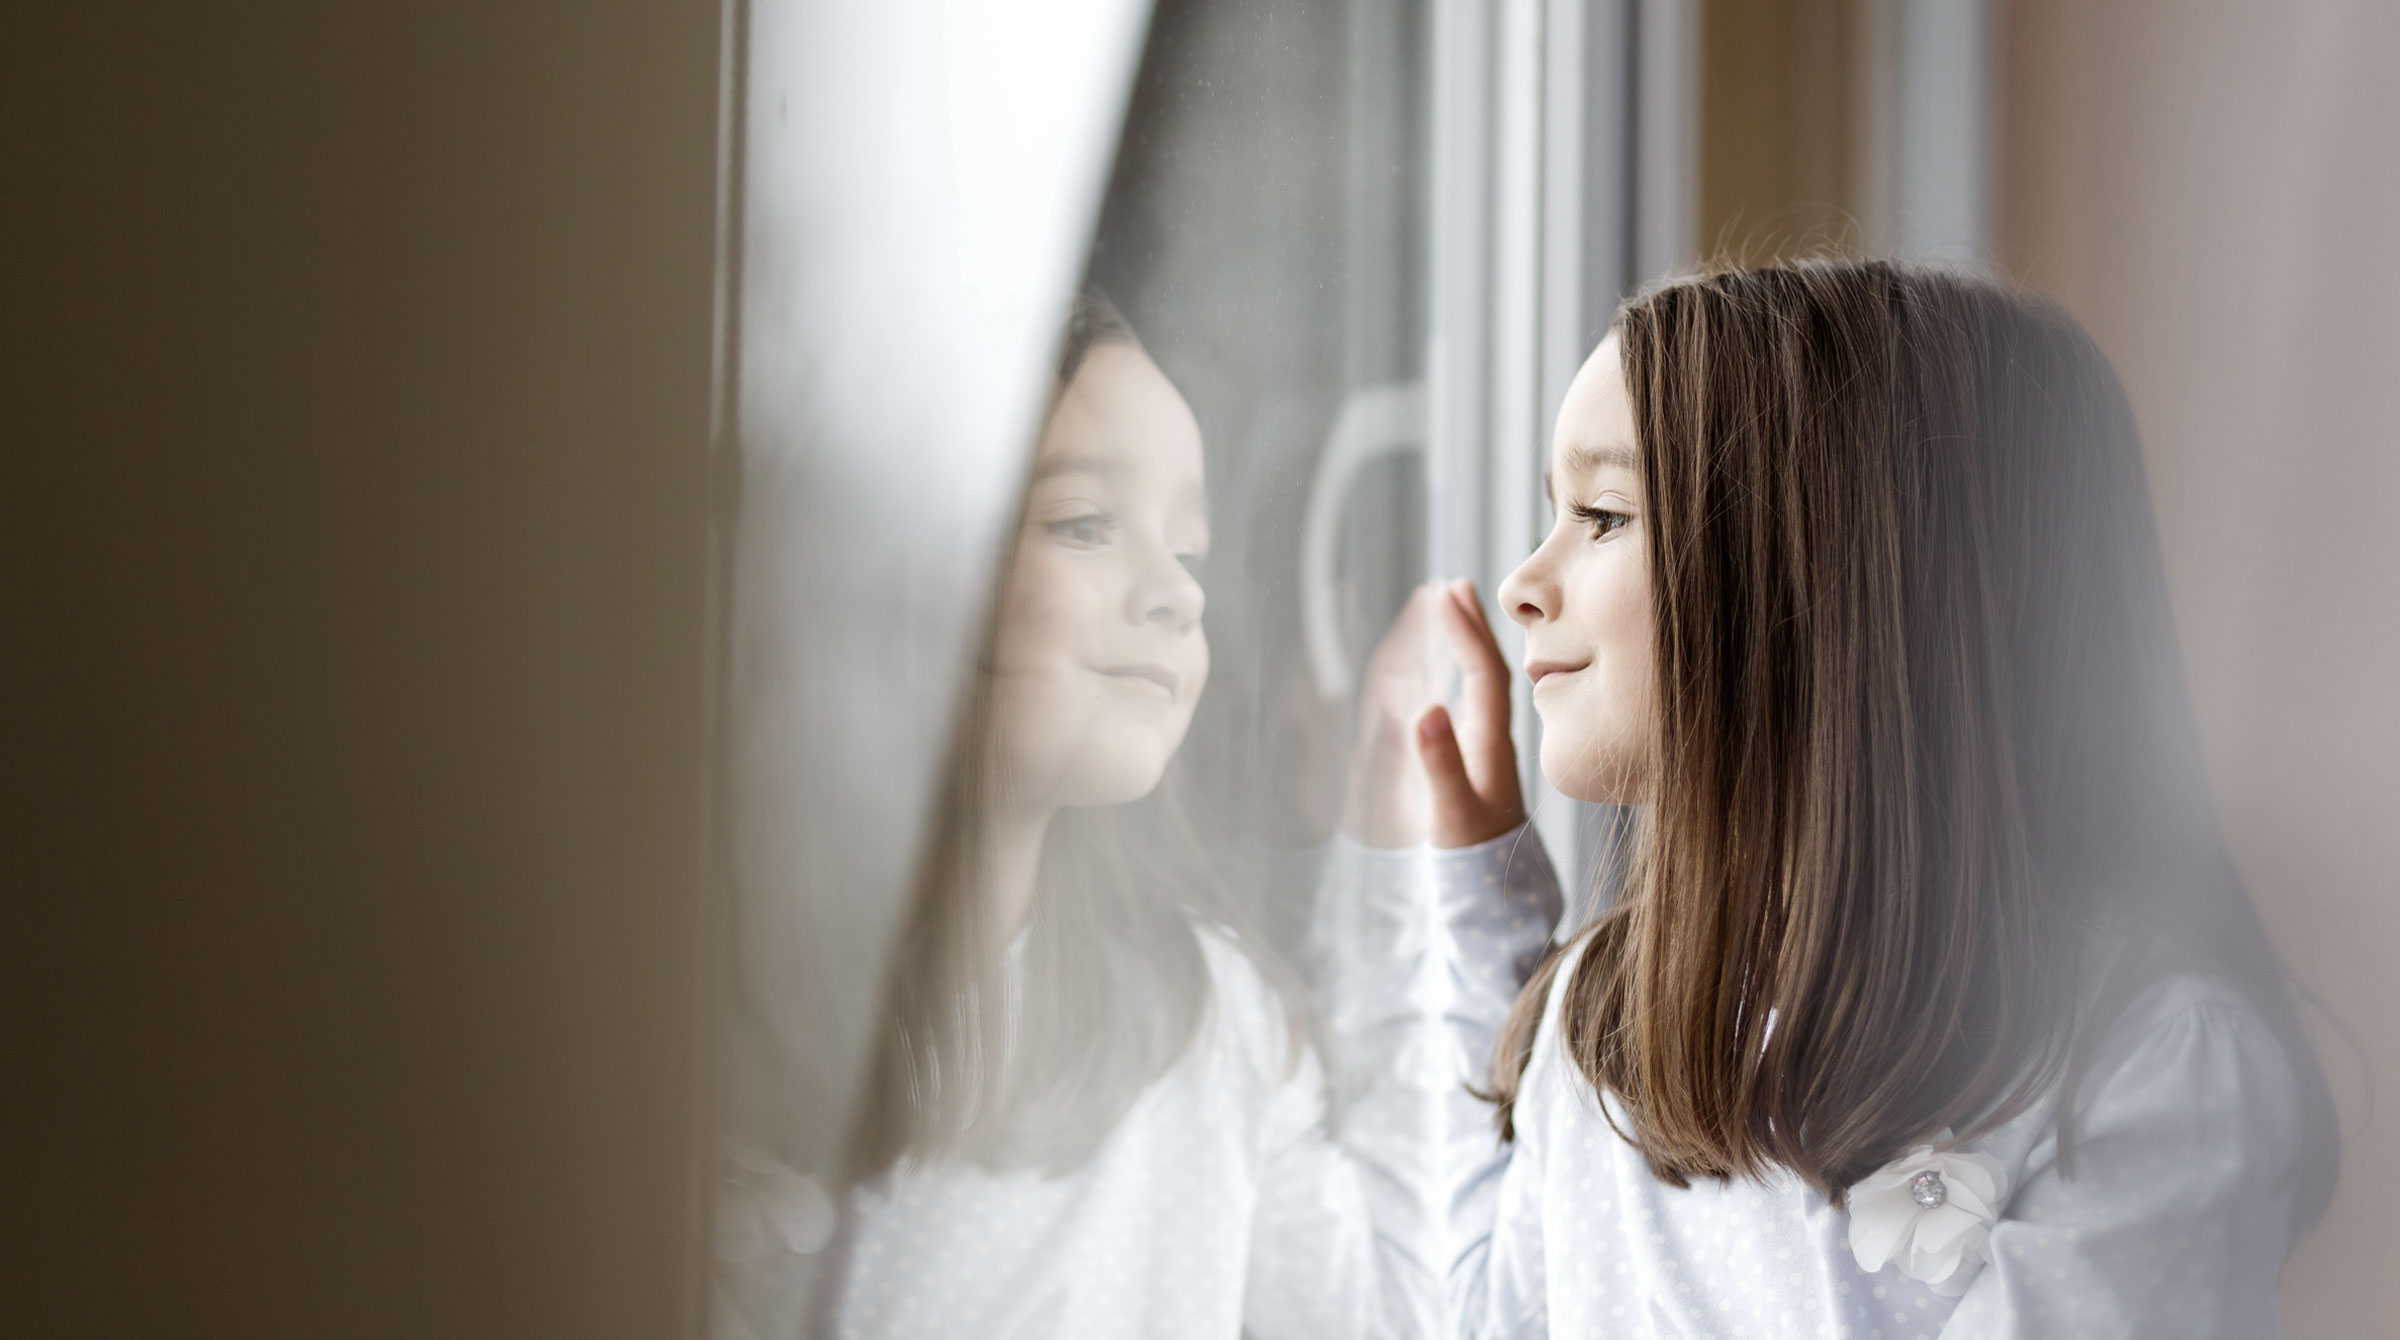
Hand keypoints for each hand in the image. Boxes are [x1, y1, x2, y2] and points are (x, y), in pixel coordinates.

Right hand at [1340, 578, 1525, 848]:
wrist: (1491, 899)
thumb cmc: (1470, 859)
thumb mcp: (1453, 813)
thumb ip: (1440, 764)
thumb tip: (1427, 707)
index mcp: (1491, 744)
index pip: (1483, 673)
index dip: (1465, 632)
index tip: (1446, 594)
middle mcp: (1491, 740)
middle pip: (1485, 669)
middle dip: (1468, 626)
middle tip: (1453, 585)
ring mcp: (1482, 752)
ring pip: (1475, 686)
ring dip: (1460, 647)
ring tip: (1447, 612)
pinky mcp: (1472, 767)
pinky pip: (1464, 709)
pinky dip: (1451, 679)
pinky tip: (1441, 674)